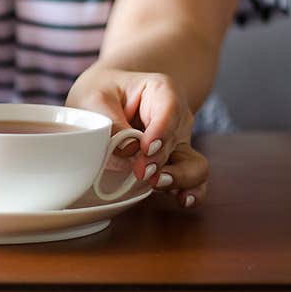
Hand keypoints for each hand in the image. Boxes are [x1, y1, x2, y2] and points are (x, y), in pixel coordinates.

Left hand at [66, 66, 206, 207]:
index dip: (161, 131)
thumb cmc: (102, 92)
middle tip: (142, 172)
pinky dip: (191, 191)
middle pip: (178, 141)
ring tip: (157, 184)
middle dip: (161, 159)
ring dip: (180, 178)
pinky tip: (182, 200)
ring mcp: (178, 143)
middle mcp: (177, 118)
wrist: (105, 98)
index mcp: (162, 91)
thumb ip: (111, 123)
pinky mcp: (175, 164)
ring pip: (195, 164)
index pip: (170, 109)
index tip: (146, 148)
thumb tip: (127, 151)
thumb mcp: (96, 98)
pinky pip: (193, 181)